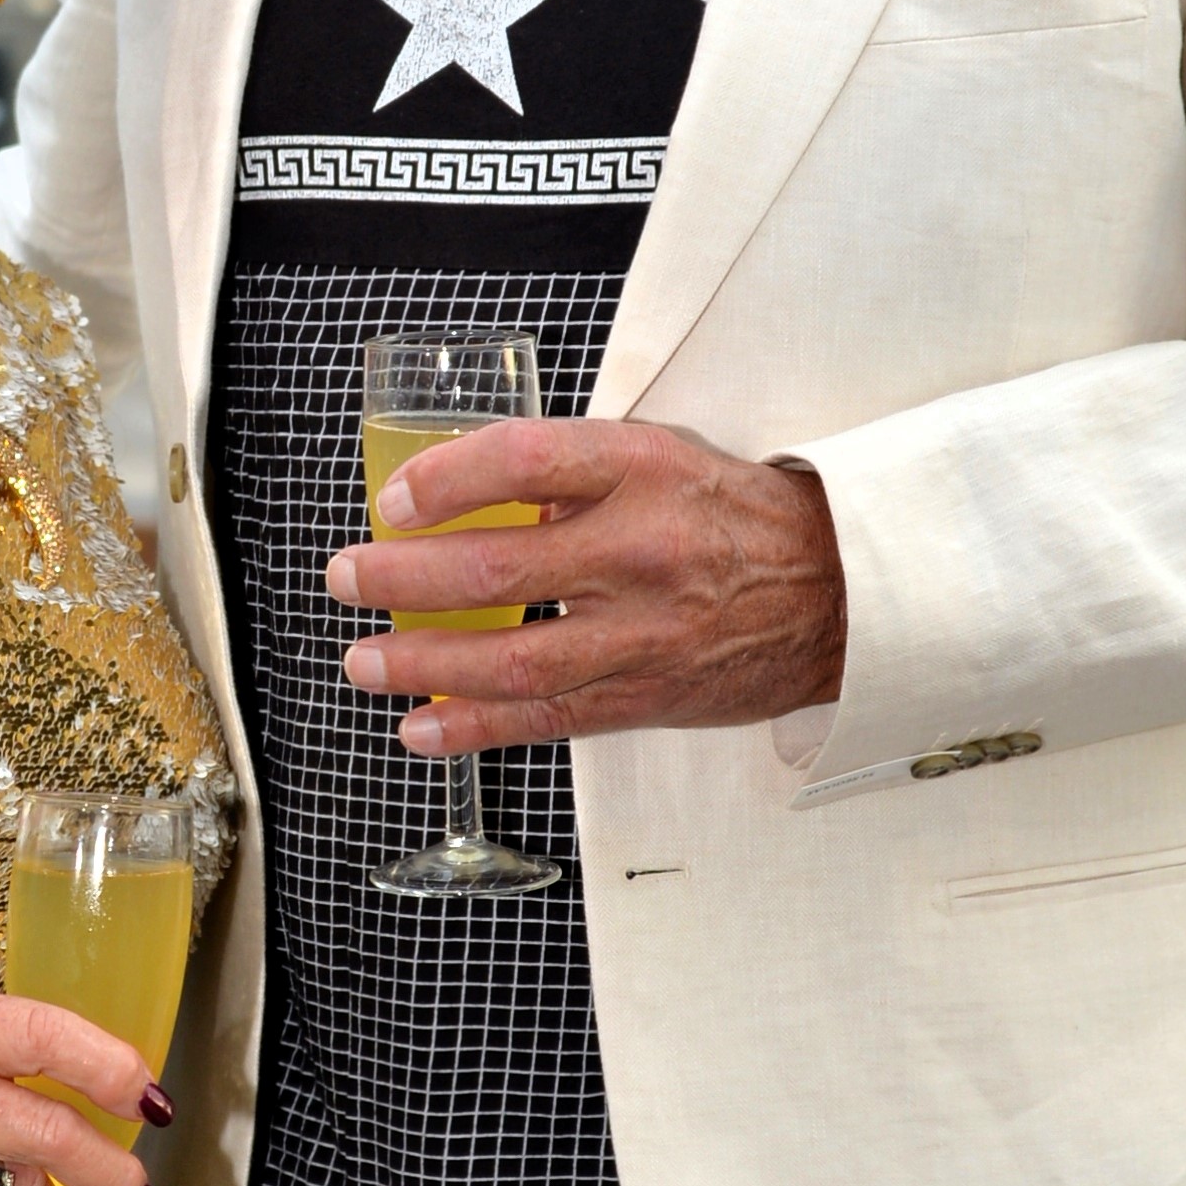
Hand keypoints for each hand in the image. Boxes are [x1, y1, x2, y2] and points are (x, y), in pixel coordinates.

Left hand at [325, 418, 847, 753]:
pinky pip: (547, 718)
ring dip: (423, 666)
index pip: (522, 459)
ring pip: (513, 660)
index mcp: (642, 469)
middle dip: (403, 578)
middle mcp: (641, 550)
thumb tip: (456, 496)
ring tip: (364, 662)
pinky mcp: (647, 696)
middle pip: (498, 570)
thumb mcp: (658, 457)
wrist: (838, 590)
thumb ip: (568, 473)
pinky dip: (474, 728)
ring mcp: (645, 633)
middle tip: (347, 576)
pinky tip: (419, 728)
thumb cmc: (730, 516)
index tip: (393, 499)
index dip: (444, 479)